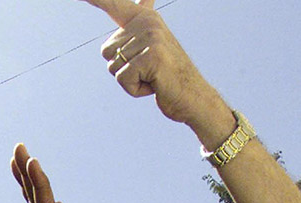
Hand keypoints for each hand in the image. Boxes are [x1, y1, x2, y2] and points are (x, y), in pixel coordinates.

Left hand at [79, 0, 224, 128]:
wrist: (193, 96)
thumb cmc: (166, 76)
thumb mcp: (151, 46)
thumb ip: (138, 26)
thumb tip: (144, 3)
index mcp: (145, 18)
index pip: (114, 4)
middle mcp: (148, 23)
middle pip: (107, 52)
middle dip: (123, 69)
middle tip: (149, 71)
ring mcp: (151, 38)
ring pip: (113, 67)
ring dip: (129, 81)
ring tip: (153, 77)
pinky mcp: (151, 56)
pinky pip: (122, 79)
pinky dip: (134, 89)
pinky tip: (154, 85)